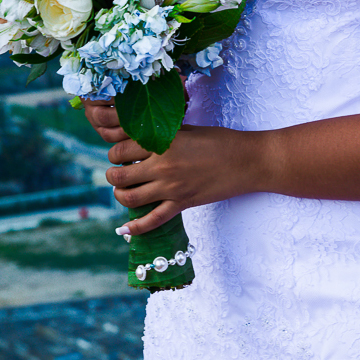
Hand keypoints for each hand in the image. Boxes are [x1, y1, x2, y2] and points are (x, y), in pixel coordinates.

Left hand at [84, 101, 268, 235]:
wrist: (247, 161)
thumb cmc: (221, 141)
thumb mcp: (188, 130)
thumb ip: (164, 135)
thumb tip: (142, 139)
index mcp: (163, 143)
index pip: (121, 149)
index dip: (115, 152)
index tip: (119, 153)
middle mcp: (163, 166)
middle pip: (119, 175)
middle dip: (112, 175)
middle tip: (117, 173)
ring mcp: (171, 187)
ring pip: (130, 198)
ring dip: (120, 196)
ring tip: (123, 191)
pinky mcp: (182, 204)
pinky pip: (153, 221)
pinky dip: (136, 228)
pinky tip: (125, 230)